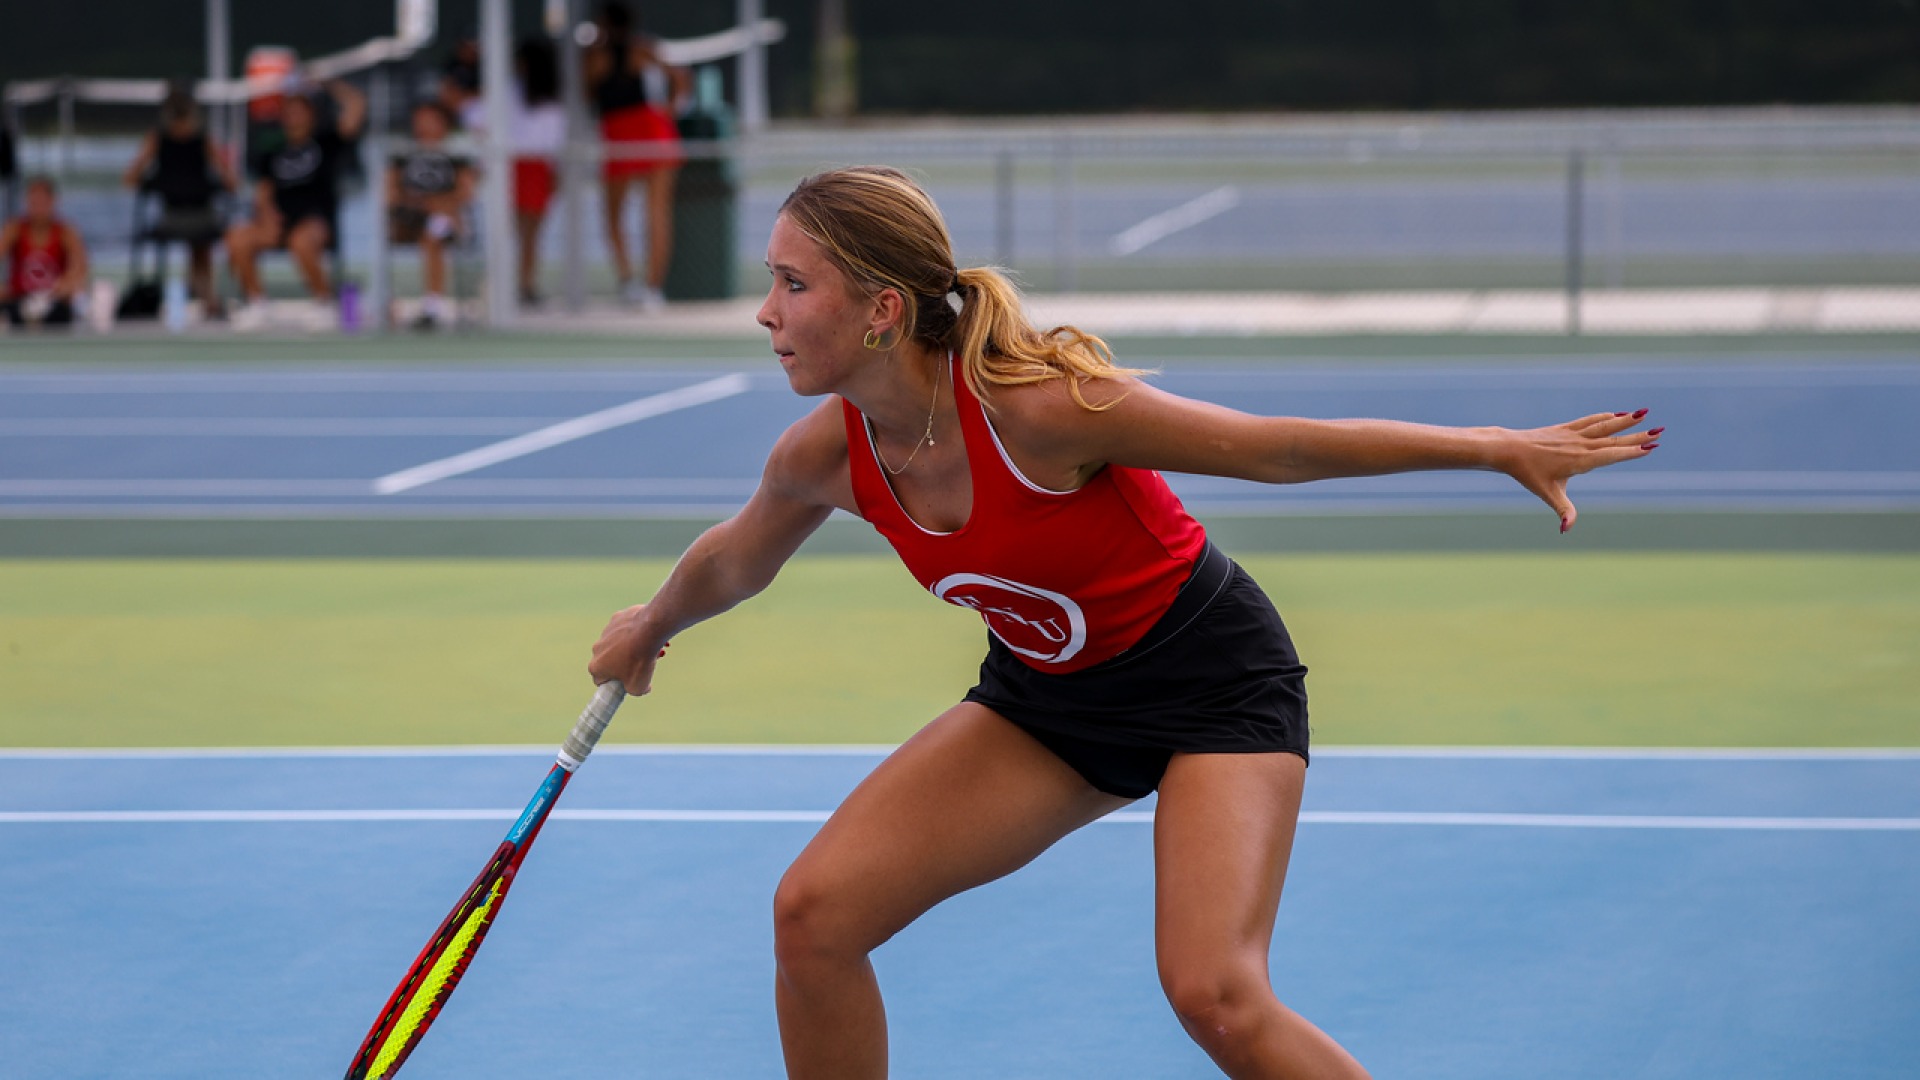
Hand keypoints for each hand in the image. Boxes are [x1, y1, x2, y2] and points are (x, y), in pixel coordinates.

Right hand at [588, 604, 669, 695]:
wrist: (650, 630)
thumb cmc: (641, 660)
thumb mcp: (639, 687)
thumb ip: (634, 691)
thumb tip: (639, 687)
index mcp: (597, 666)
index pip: (601, 680)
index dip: (615, 683)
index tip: (627, 681)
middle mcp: (597, 648)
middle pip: (610, 661)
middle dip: (624, 664)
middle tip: (640, 665)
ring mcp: (606, 631)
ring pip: (618, 643)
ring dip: (630, 648)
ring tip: (648, 650)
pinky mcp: (617, 618)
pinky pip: (625, 629)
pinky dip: (634, 632)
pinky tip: (648, 636)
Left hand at [1501, 409, 1661, 532]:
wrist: (1509, 450)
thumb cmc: (1528, 474)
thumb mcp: (1547, 494)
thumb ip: (1563, 510)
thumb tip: (1566, 529)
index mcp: (1580, 460)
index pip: (1612, 455)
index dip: (1632, 451)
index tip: (1651, 446)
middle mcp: (1580, 445)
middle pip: (1614, 439)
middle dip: (1638, 435)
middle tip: (1660, 431)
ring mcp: (1573, 435)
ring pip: (1604, 425)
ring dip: (1625, 420)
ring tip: (1643, 413)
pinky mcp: (1565, 429)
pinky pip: (1590, 421)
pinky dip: (1605, 417)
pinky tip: (1616, 414)